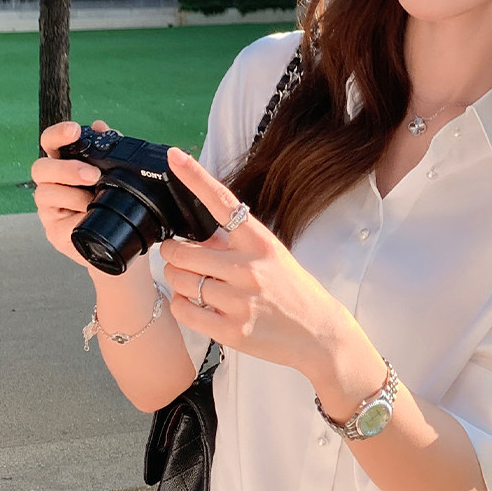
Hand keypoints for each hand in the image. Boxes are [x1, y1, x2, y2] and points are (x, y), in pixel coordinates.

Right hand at [30, 120, 110, 268]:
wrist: (120, 239)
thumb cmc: (112, 203)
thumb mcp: (114, 174)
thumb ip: (107, 150)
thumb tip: (100, 126)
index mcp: (64, 165)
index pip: (51, 143)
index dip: (58, 134)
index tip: (74, 130)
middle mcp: (51, 184)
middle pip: (40, 168)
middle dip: (66, 168)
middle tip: (93, 175)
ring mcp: (49, 208)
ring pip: (44, 194)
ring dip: (72, 195)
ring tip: (94, 200)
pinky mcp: (54, 232)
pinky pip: (58, 224)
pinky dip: (76, 220)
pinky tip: (89, 218)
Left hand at [156, 148, 385, 408]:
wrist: (319, 334)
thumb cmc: (292, 291)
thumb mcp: (271, 256)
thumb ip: (234, 244)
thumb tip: (195, 236)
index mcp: (260, 242)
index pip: (221, 202)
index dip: (195, 177)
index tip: (175, 156)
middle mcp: (249, 268)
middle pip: (181, 251)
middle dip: (172, 253)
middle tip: (179, 258)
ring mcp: (239, 301)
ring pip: (179, 281)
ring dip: (177, 280)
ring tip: (194, 284)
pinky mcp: (231, 330)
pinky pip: (183, 310)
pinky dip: (181, 305)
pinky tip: (196, 305)